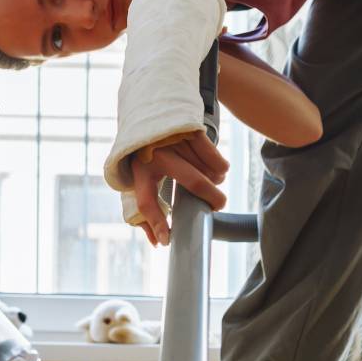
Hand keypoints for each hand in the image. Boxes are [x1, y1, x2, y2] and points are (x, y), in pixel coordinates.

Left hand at [131, 131, 228, 245]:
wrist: (148, 119)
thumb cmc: (147, 159)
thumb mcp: (140, 181)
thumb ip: (148, 213)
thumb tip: (160, 241)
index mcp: (140, 171)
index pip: (145, 201)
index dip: (157, 223)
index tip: (167, 240)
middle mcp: (157, 154)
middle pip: (194, 181)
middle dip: (212, 198)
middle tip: (217, 206)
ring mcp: (177, 141)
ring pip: (209, 170)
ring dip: (216, 182)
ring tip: (210, 182)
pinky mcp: (191, 132)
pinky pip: (216, 156)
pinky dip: (221, 168)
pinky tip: (216, 170)